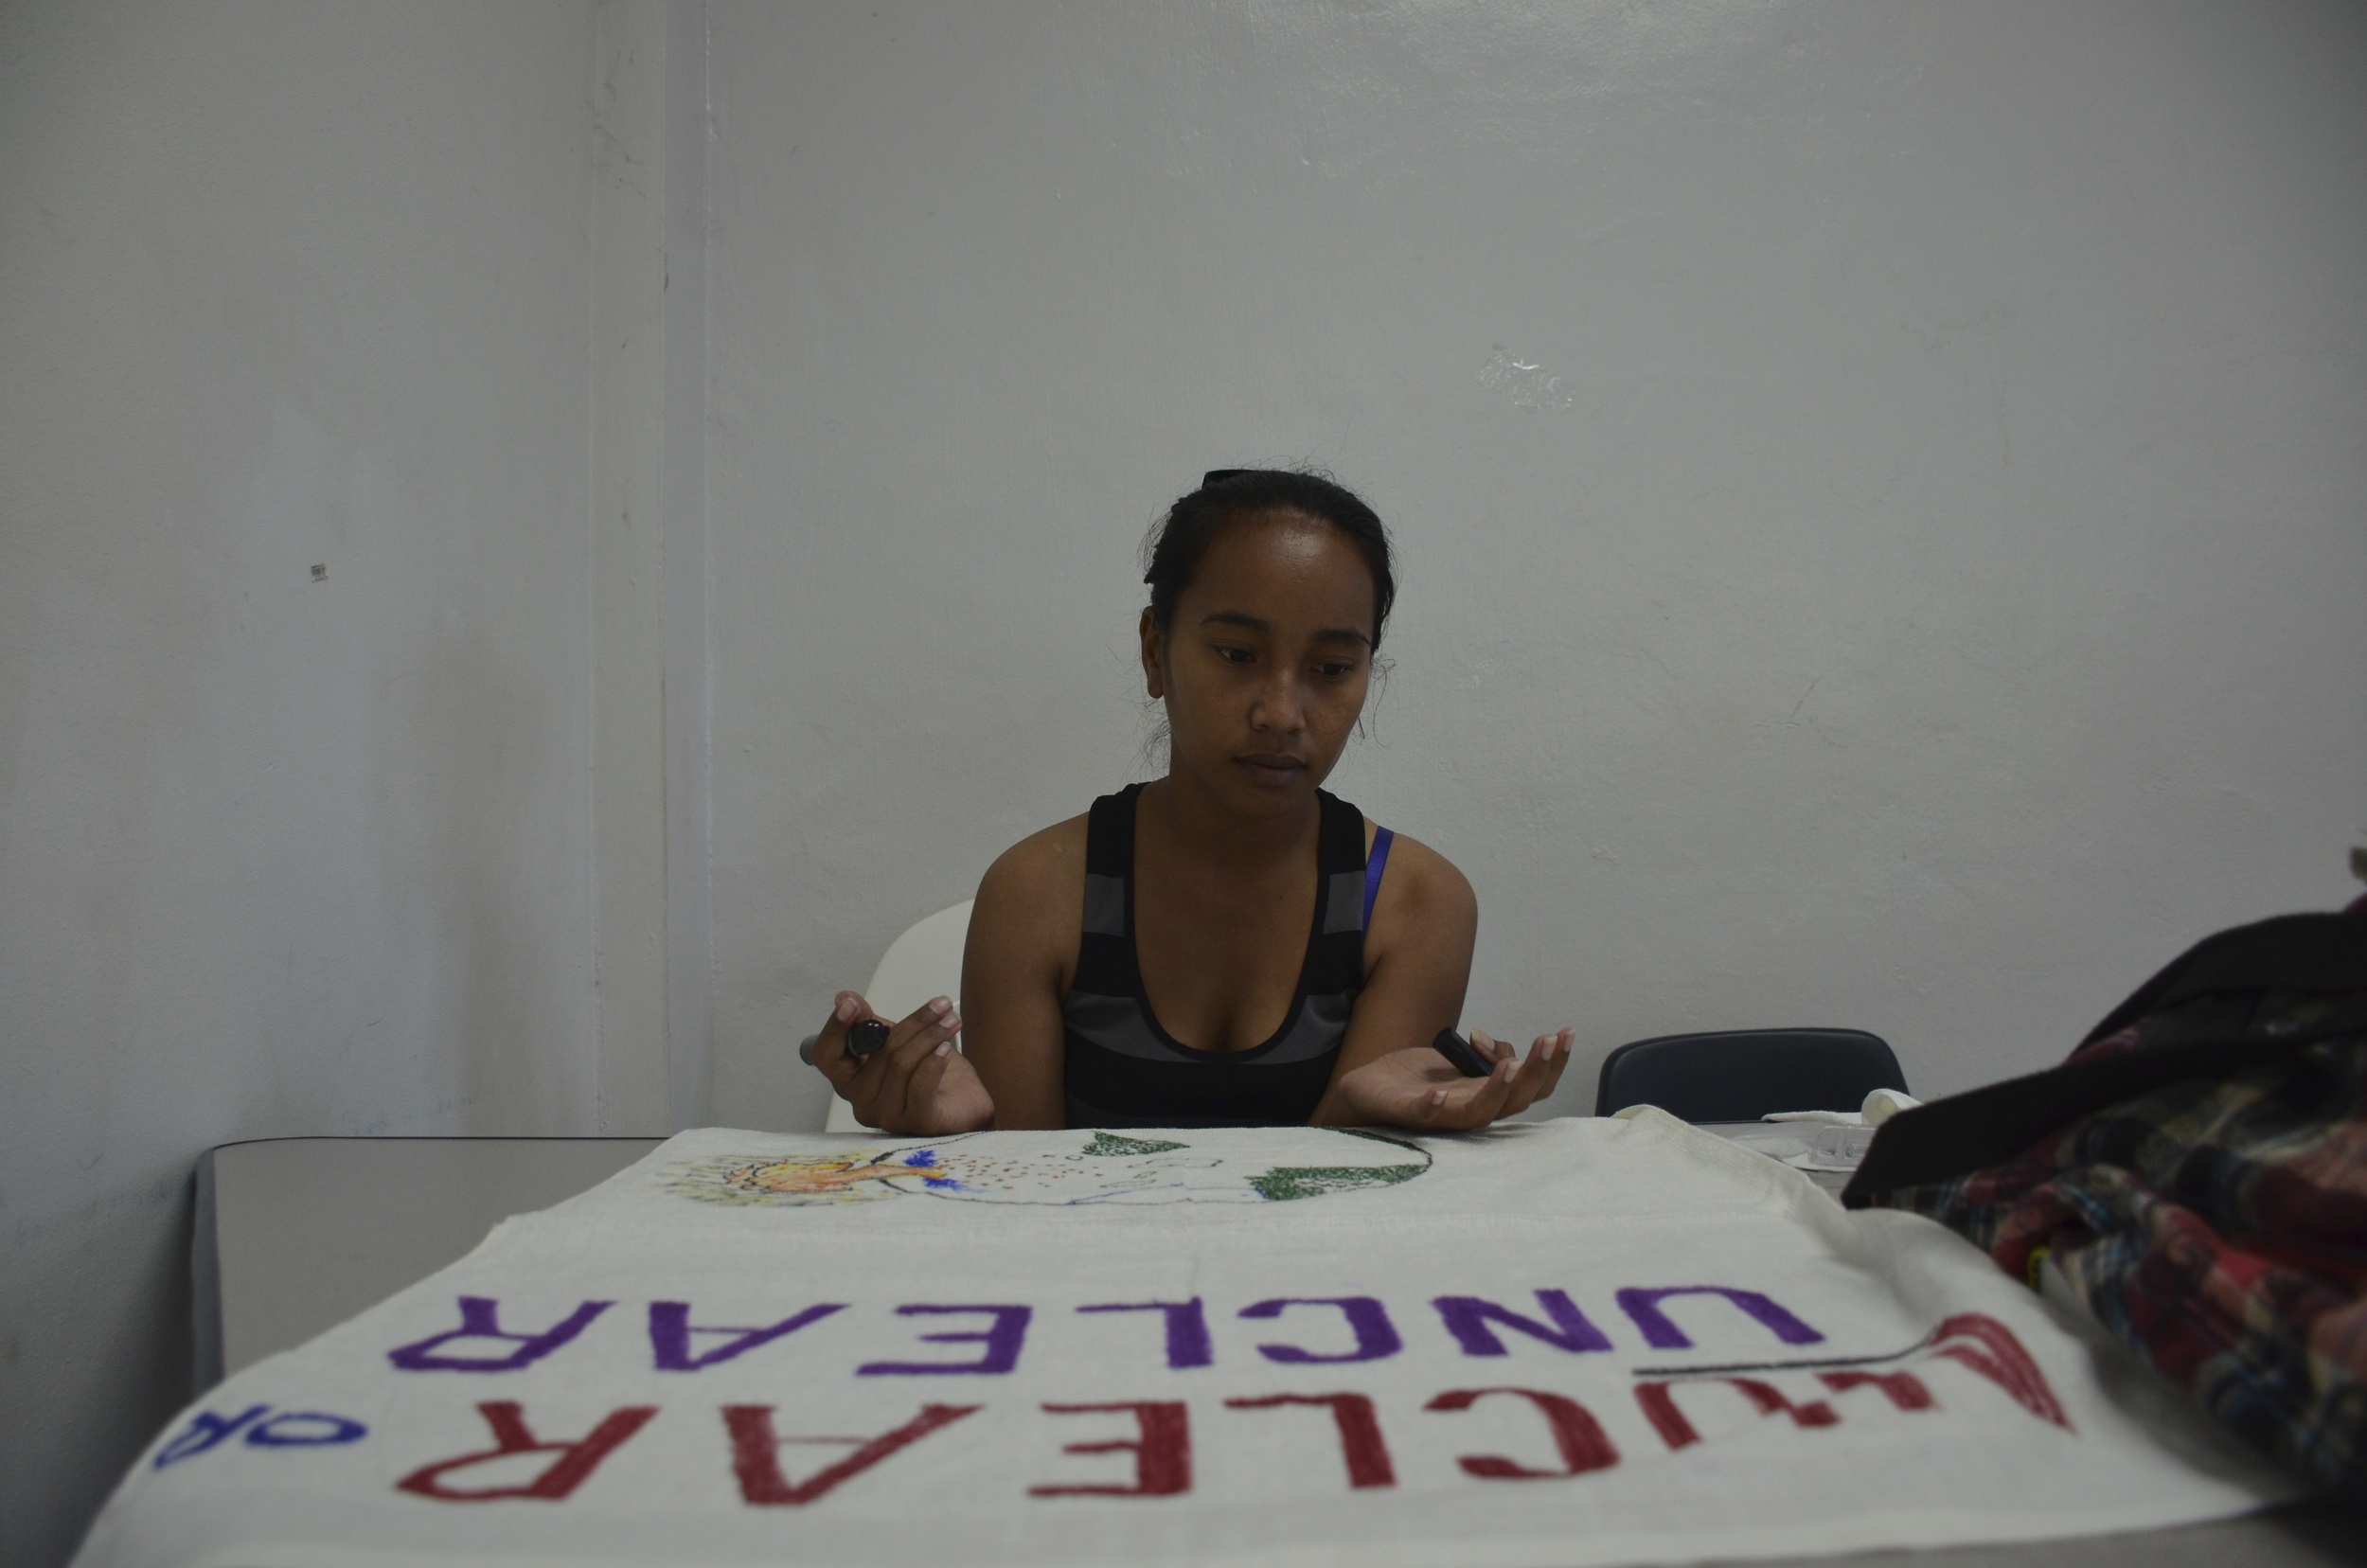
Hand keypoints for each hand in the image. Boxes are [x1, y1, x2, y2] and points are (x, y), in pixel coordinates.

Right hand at [809, 992, 995, 1134]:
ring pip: (901, 1064)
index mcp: (851, 1079)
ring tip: (951, 1021)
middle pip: (879, 1051)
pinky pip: (919, 1087)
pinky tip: (945, 1049)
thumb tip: (845, 998)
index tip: (852, 1004)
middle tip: (941, 1004)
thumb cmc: (930, 1074)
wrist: (966, 1104)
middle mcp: (861, 1102)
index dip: (835, 1029)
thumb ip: (870, 1023)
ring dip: (931, 1036)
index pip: (826, 1056)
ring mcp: (886, 1117)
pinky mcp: (916, 1124)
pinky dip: (933, 1063)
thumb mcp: (898, 1040)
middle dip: (914, 1023)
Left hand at [1334, 1027, 1572, 1130]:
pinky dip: (1433, 1107)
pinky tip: (1441, 1095)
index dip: (1553, 1064)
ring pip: (1478, 1113)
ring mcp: (1440, 1116)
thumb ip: (1484, 1055)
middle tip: (1548, 1040)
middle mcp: (1470, 1111)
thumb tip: (1494, 1043)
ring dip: (1498, 1091)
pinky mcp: (1405, 1114)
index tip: (1565, 1032)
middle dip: (1537, 1071)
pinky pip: (1423, 1115)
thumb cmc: (1417, 1080)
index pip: (1532, 1087)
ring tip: (1511, 1067)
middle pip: (1516, 1101)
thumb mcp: (1458, 1061)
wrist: (1366, 1091)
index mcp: (1487, 1096)